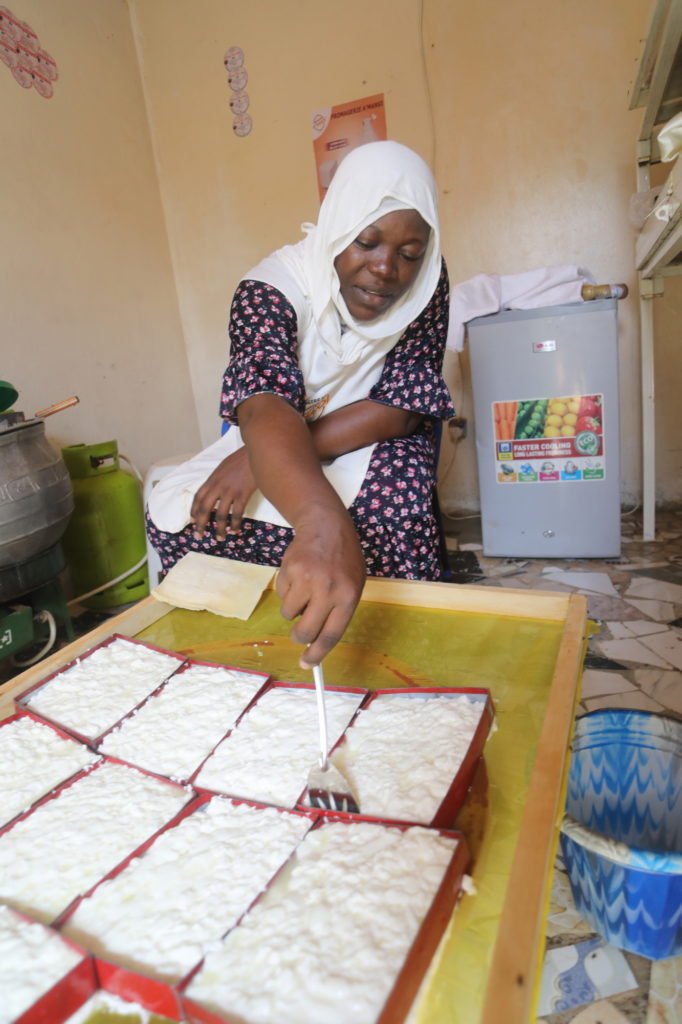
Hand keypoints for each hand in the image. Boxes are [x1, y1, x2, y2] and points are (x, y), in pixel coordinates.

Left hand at [190, 447, 255, 539]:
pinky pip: (237, 513)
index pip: (198, 497)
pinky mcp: (243, 493)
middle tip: (199, 536)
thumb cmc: (242, 458)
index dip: (194, 510)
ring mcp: (230, 490)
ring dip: (219, 528)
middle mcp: (218, 485)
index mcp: (212, 479)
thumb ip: (219, 479)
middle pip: (205, 508)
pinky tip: (235, 531)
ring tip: (219, 538)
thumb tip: (217, 490)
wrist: (255, 450)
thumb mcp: (224, 467)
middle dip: (200, 524)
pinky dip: (235, 524)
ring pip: (220, 514)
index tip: (193, 521)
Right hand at [275, 505, 365, 667]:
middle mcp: (328, 589)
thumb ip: (338, 611)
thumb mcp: (353, 584)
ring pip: (289, 613)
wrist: (326, 526)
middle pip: (306, 631)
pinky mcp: (289, 570)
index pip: (331, 635)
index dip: (317, 654)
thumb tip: (316, 642)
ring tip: (305, 589)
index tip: (307, 664)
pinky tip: (299, 575)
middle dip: (299, 637)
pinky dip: (288, 591)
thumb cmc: (343, 559)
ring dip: (294, 608)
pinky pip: (282, 595)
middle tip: (299, 633)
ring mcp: (307, 579)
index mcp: (348, 596)